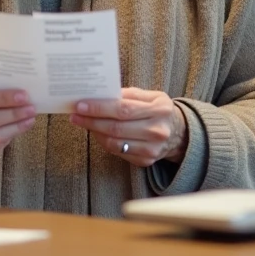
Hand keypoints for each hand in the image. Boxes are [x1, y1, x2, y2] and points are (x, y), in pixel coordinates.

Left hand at [69, 87, 187, 167]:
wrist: (178, 134)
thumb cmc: (159, 110)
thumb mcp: (151, 96)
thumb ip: (128, 94)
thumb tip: (101, 94)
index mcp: (160, 109)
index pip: (124, 109)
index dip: (100, 108)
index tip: (81, 105)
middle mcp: (157, 131)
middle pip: (116, 128)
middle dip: (92, 121)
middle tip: (75, 115)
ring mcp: (152, 149)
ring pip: (115, 142)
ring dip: (95, 132)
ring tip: (83, 122)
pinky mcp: (146, 161)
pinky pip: (118, 152)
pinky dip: (104, 142)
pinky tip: (97, 133)